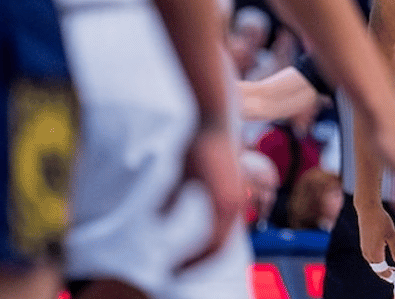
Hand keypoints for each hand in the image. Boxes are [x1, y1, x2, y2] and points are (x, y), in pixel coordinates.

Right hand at [164, 123, 243, 271]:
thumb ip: (172, 199)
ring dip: (194, 263)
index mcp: (227, 200)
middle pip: (217, 249)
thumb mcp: (181, 178)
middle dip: (195, 265)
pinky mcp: (227, 201)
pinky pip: (213, 239)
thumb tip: (159, 216)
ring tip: (174, 274)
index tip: (178, 267)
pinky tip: (181, 262)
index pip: (216, 239)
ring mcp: (234, 203)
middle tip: (175, 275)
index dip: (197, 257)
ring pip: (215, 248)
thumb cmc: (195, 144)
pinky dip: (198, 255)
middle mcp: (235, 204)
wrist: (208, 120)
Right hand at [357, 201, 394, 282]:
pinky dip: (378, 261)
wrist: (368, 210)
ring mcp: (364, 249)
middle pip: (377, 270)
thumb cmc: (381, 221)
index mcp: (375, 253)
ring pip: (374, 264)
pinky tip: (386, 257)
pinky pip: (371, 258)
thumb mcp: (392, 236)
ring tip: (394, 266)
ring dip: (383, 267)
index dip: (391, 276)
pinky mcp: (364, 245)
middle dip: (387, 273)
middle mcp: (367, 254)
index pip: (382, 271)